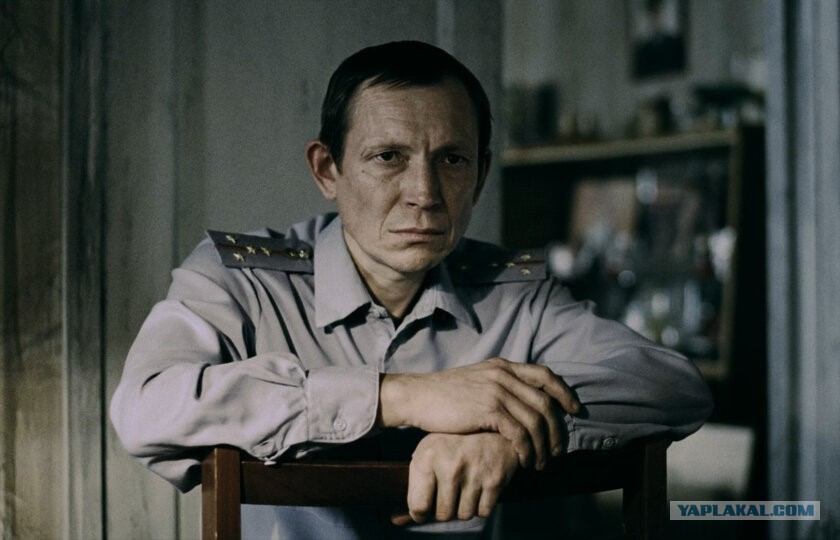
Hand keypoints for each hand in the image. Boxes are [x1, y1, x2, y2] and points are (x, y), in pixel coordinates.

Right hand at [379, 358, 578, 468]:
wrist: (418, 396)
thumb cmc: (444, 394)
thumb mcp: (476, 379)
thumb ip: (499, 384)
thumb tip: (521, 400)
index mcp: (503, 366)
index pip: (545, 375)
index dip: (564, 393)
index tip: (574, 410)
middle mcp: (504, 375)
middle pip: (545, 403)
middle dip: (557, 430)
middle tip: (558, 450)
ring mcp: (497, 391)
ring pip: (536, 421)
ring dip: (543, 446)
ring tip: (541, 463)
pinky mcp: (489, 409)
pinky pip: (519, 433)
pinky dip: (527, 450)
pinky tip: (524, 461)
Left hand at [391, 432, 519, 524]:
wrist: (492, 427)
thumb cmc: (454, 443)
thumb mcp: (428, 455)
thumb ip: (415, 487)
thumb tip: (396, 520)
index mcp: (428, 457)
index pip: (418, 506)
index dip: (420, 515)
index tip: (423, 511)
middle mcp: (450, 465)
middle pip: (443, 514)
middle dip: (445, 509)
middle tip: (448, 495)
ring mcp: (473, 473)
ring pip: (464, 515)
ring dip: (464, 507)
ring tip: (464, 489)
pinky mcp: (494, 480)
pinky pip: (483, 511)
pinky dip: (481, 506)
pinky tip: (478, 489)